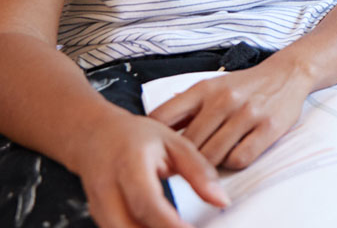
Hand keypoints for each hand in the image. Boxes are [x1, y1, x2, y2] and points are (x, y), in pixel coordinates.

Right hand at [72, 110, 228, 227]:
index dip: (169, 224)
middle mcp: (109, 190)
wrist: (96, 137)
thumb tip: (221, 200)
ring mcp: (99, 209)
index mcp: (130, 165)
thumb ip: (198, 170)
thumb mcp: (173, 143)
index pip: (147, 202)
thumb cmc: (136, 137)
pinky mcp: (99, 220)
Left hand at [149, 55, 310, 169]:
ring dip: (208, 166)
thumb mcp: (211, 87)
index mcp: (204, 89)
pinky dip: (233, 164)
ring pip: (212, 156)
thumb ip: (185, 108)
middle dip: (183, 160)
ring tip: (209, 165)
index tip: (155, 153)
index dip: (154, 141)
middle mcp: (224, 99)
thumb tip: (152, 132)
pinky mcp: (268, 128)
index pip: (164, 118)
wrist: (286, 74)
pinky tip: (234, 155)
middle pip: (188, 144)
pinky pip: (239, 159)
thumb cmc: (244, 85)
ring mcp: (247, 113)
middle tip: (184, 168)